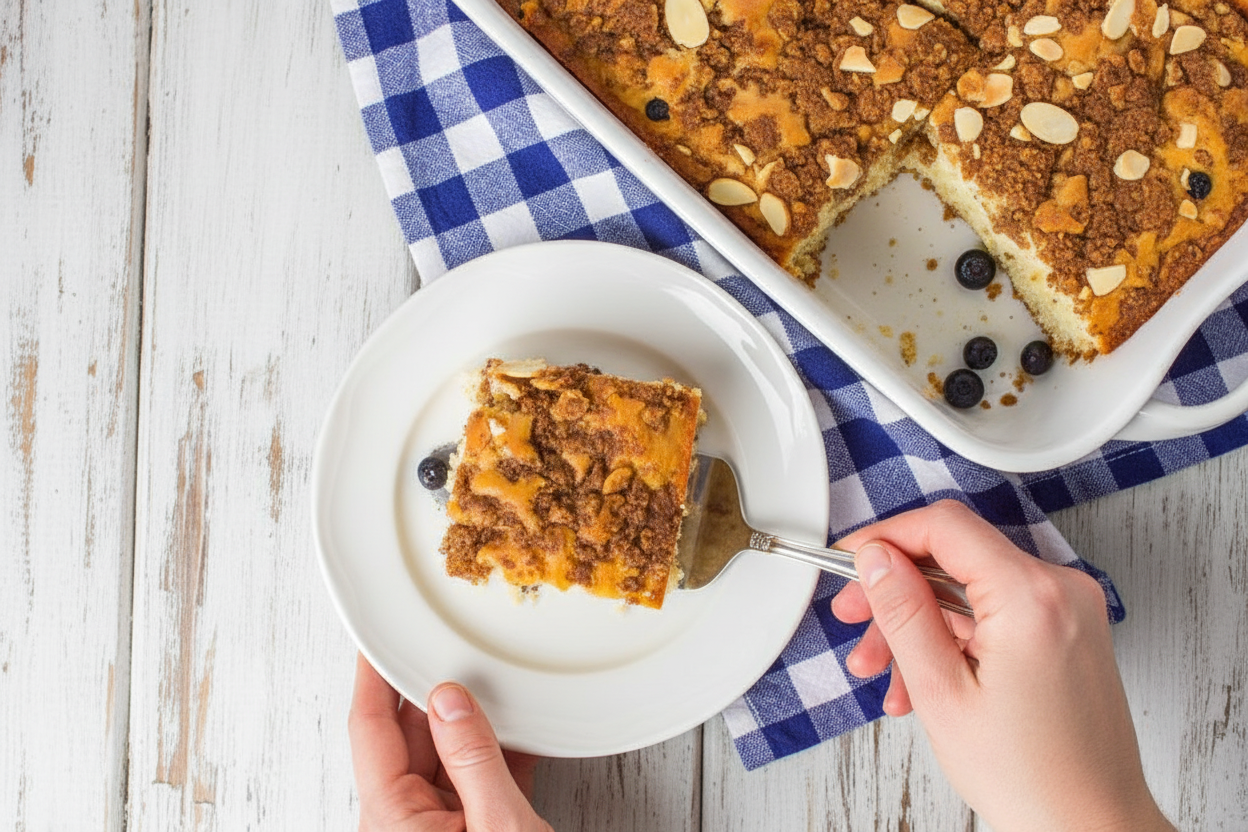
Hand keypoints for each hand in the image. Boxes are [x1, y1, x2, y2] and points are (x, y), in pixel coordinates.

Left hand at [349, 653, 552, 831]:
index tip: (380, 639)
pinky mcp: (471, 827)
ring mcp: (438, 824)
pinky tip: (526, 728)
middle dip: (437, 692)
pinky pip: (477, 775)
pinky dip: (500, 750)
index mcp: (393, 816)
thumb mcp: (497, 823)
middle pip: (414, 734)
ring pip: (448, 751)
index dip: (374, 676)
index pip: (372, 728)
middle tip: (456, 647)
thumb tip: (452, 702)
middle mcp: (405, 819)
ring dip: (475, 721)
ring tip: (499, 682)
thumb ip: (474, 761)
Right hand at [831, 500, 1173, 831]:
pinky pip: (995, 612)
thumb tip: (876, 559)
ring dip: (919, 621)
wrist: (1091, 828)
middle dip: (896, 588)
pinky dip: (954, 637)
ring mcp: (1069, 609)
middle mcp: (1060, 590)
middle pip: (955, 556)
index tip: (851, 559)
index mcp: (1031, 597)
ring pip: (970, 589)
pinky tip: (923, 679)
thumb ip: (904, 613)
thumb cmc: (1031, 778)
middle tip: (854, 618)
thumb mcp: (941, 692)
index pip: (945, 527)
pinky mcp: (1068, 630)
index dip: (886, 536)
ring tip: (884, 671)